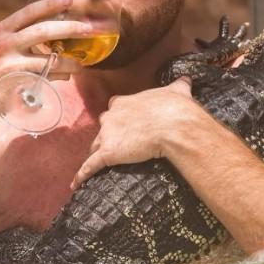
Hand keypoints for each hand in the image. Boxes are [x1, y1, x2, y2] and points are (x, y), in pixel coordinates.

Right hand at [0, 0, 93, 122]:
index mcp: (0, 31)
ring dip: (71, 62)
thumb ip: (18, 38)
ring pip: (50, 59)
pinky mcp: (16, 82)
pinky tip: (66, 76)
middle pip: (44, 31)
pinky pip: (46, 78)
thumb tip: (52, 34)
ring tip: (81, 65)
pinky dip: (59, 76)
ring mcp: (9, 63)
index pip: (29, 12)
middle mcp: (4, 43)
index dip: (51, 4)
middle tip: (89, 28)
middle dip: (70, 28)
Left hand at [70, 77, 199, 189]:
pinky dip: (83, 174)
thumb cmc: (175, 108)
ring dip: (98, 152)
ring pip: (96, 146)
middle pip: (102, 128)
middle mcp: (111, 116)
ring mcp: (107, 135)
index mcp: (124, 102)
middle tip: (119, 143)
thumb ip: (178, 85)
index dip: (118, 116)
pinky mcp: (108, 153)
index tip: (125, 121)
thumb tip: (186, 80)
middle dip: (108, 134)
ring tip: (102, 163)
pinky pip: (90, 166)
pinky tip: (77, 184)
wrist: (175, 125)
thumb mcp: (177, 91)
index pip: (114, 108)